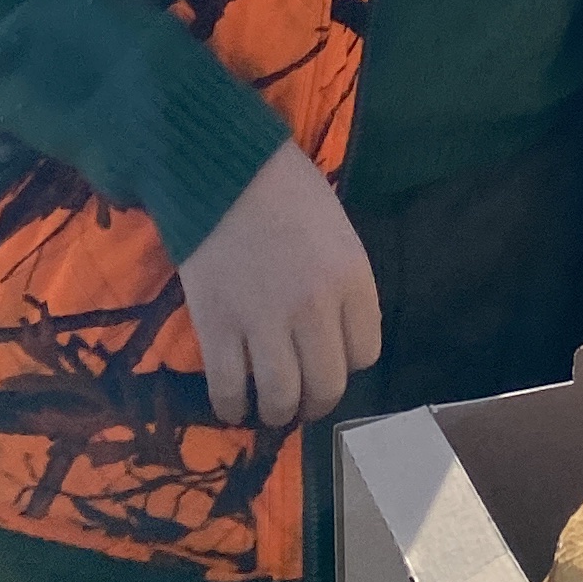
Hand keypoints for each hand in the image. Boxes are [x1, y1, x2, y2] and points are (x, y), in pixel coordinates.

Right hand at [175, 137, 383, 426]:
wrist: (219, 168)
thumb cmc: (284, 188)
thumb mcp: (336, 230)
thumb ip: (343, 282)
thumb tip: (336, 334)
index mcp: (351, 279)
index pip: (365, 353)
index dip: (347, 361)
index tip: (331, 357)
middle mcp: (315, 309)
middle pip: (327, 386)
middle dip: (316, 402)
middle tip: (304, 400)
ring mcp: (264, 322)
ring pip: (281, 398)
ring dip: (277, 413)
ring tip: (270, 410)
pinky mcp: (217, 327)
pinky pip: (228, 389)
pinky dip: (231, 408)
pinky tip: (232, 406)